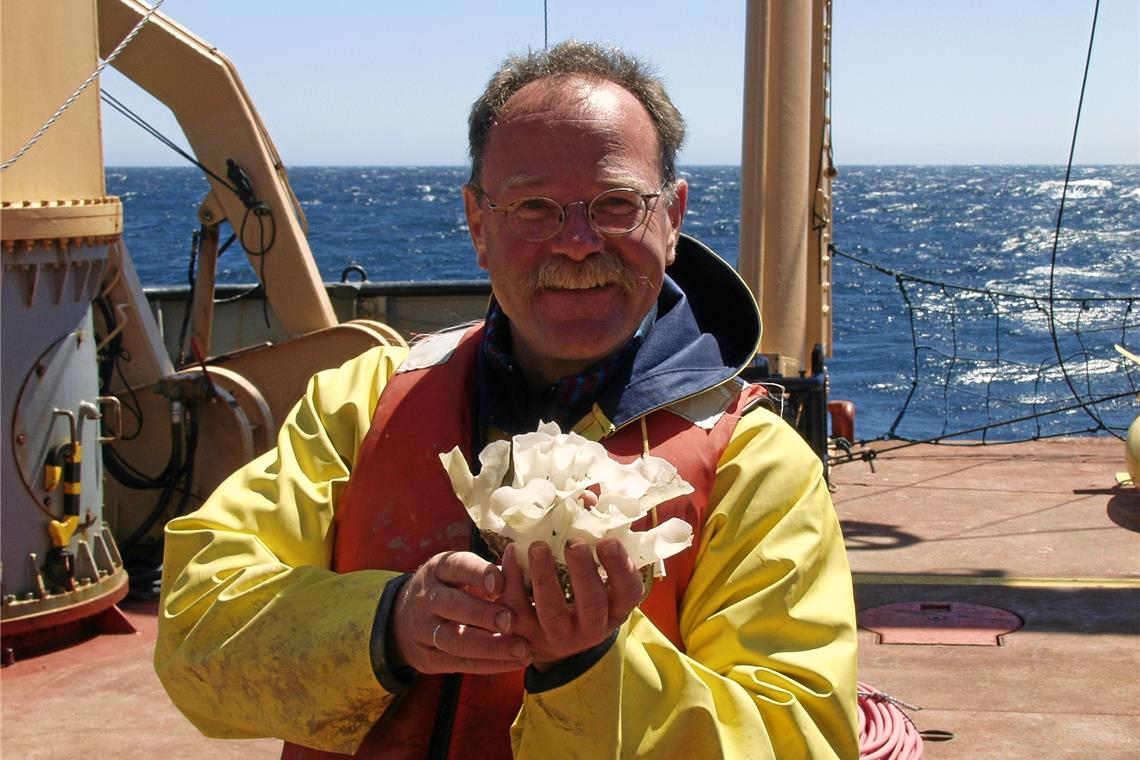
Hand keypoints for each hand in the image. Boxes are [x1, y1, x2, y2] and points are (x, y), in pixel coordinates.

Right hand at [392, 551, 530, 674]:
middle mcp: (427, 597)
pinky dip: (487, 665)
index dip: (478, 574)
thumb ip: (488, 573)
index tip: (501, 583)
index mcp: (439, 569)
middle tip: (511, 620)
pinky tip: (513, 663)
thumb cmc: (448, 588)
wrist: (401, 620)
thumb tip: (528, 574)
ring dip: (489, 646)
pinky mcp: (427, 657)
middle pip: (451, 605)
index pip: (457, 567)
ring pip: (453, 639)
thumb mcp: (459, 571)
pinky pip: (458, 663)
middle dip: (482, 614)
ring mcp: (423, 629)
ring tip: (521, 649)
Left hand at [501, 538, 643, 670]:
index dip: (621, 567)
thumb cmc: (581, 591)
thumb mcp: (598, 571)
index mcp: (615, 608)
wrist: (552, 638)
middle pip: (591, 604)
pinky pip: (516, 609)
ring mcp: (557, 634)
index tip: (608, 540)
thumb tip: (588, 498)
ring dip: (544, 577)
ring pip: (551, 611)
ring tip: (538, 546)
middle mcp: (590, 627)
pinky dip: (513, 581)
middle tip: (574, 543)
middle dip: (583, 572)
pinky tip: (512, 553)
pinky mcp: (525, 633)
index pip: (628, 592)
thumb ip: (596, 533)